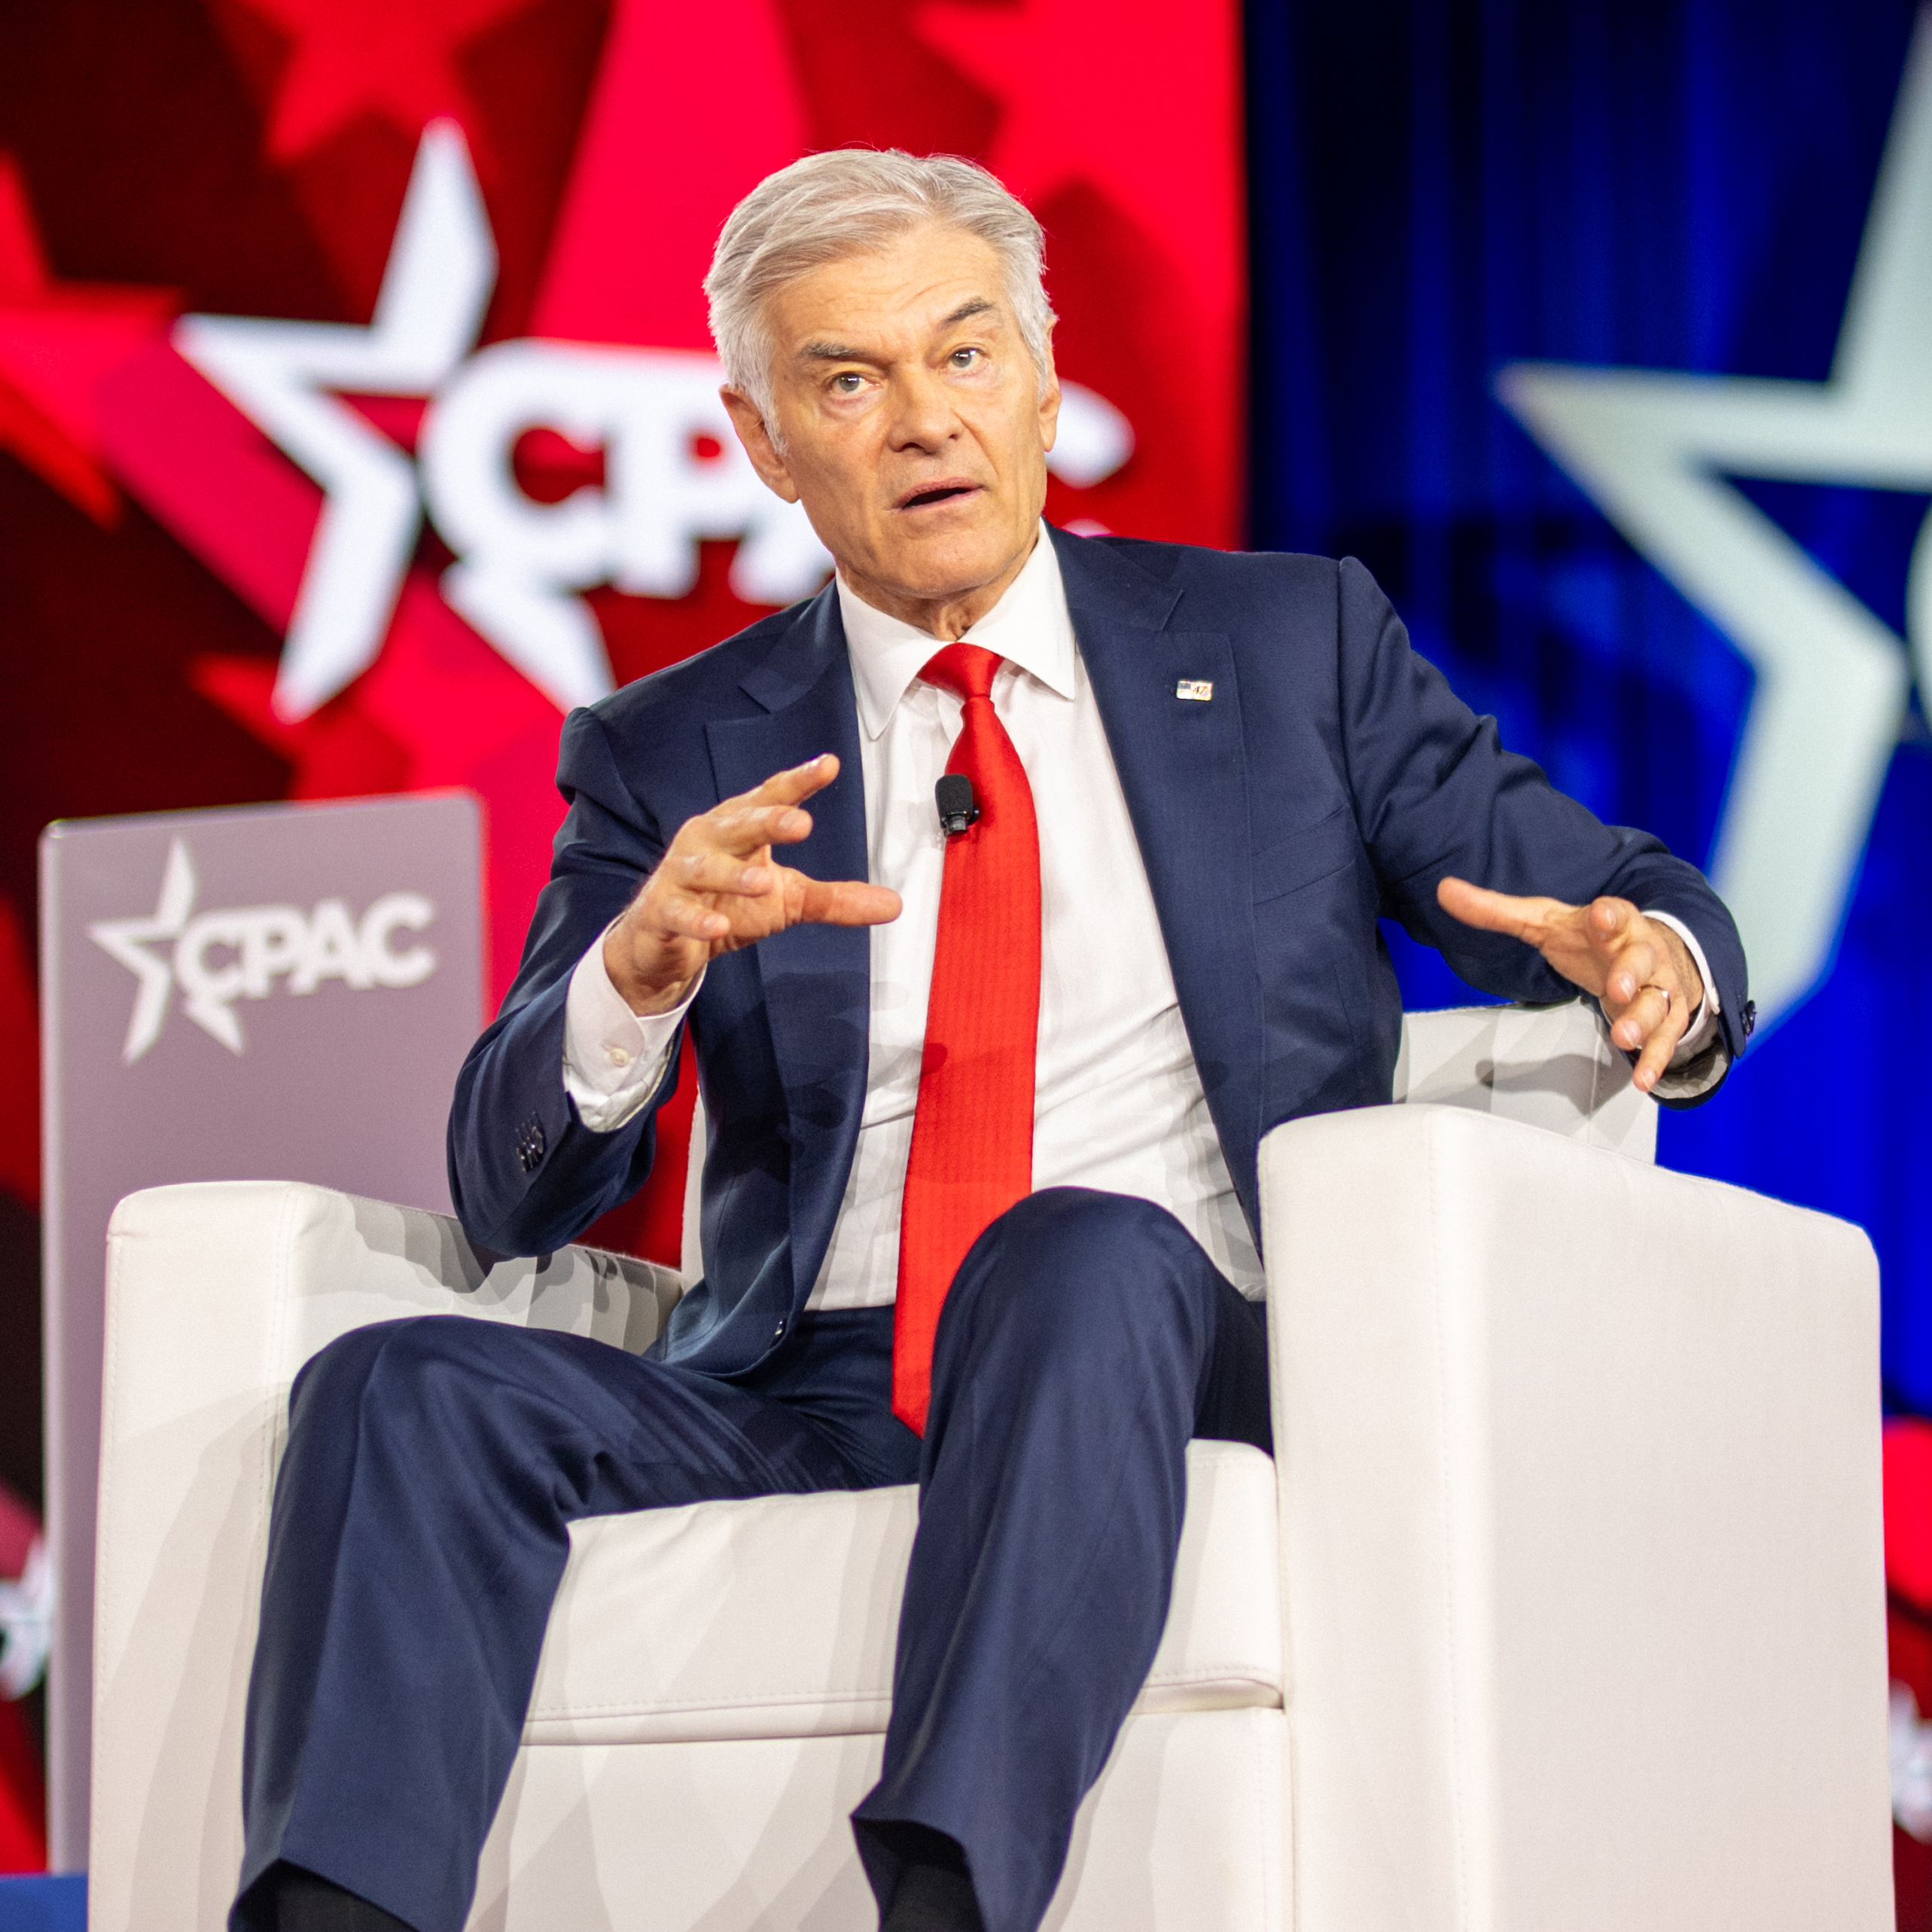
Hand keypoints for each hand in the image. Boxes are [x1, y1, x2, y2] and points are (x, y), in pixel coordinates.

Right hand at [605, 754, 900, 1014]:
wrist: (665, 943)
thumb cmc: (726, 904)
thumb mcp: (786, 900)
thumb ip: (835, 899)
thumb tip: (894, 904)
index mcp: (739, 827)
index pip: (772, 799)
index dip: (798, 782)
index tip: (829, 765)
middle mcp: (708, 840)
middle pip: (739, 824)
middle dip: (768, 820)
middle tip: (800, 822)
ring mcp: (680, 874)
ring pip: (704, 867)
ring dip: (732, 874)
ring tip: (761, 883)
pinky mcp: (660, 911)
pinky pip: (678, 911)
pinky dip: (696, 918)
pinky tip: (717, 925)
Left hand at [1435, 878, 1704, 1094]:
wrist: (1646, 952)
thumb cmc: (1590, 937)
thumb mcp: (1543, 921)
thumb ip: (1495, 911)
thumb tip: (1445, 891)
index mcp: (1613, 922)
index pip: (1614, 913)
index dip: (1608, 916)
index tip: (1601, 917)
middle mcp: (1641, 951)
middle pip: (1642, 960)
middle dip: (1632, 974)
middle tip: (1619, 988)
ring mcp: (1657, 985)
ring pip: (1658, 1002)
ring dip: (1642, 1020)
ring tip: (1624, 1037)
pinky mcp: (1666, 1016)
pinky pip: (1666, 1039)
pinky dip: (1655, 1059)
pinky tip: (1643, 1078)